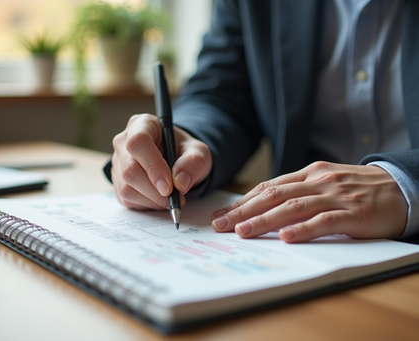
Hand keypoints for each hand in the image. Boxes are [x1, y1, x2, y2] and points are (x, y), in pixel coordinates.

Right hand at [111, 114, 211, 209]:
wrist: (178, 160)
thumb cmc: (184, 151)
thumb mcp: (198, 152)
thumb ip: (193, 163)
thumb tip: (180, 182)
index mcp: (142, 124)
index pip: (138, 142)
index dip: (153, 166)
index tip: (169, 186)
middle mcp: (124, 142)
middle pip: (130, 170)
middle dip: (154, 190)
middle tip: (176, 198)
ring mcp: (118, 163)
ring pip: (127, 188)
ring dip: (152, 200)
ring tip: (170, 197)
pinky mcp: (117, 182)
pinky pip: (127, 199)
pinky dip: (147, 204)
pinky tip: (159, 198)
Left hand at [211, 161, 407, 241]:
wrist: (400, 186)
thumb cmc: (356, 188)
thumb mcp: (324, 183)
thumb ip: (297, 192)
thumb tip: (262, 207)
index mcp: (309, 174)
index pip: (268, 187)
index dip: (242, 201)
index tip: (222, 215)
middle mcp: (318, 181)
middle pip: (274, 195)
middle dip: (244, 211)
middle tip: (221, 225)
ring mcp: (335, 195)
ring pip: (293, 206)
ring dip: (265, 220)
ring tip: (243, 232)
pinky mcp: (353, 213)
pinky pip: (324, 221)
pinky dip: (303, 229)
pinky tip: (286, 237)